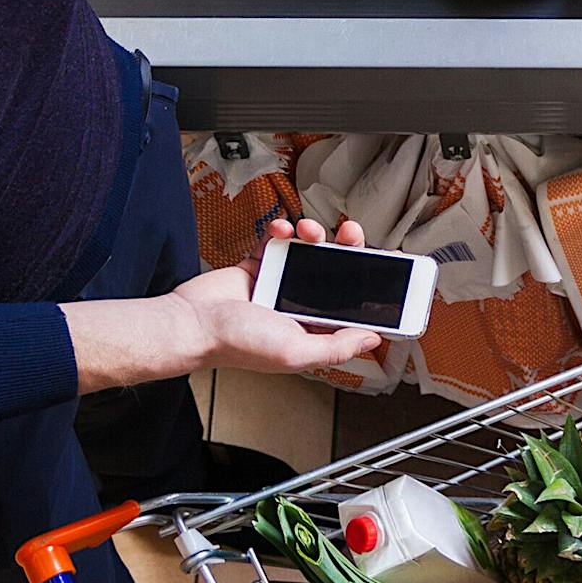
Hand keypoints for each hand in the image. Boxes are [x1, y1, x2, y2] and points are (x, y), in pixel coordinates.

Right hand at [163, 217, 382, 374]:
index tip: (390, 267)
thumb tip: (372, 339)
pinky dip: (282, 232)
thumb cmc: (237, 344)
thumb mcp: (296, 352)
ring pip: (311, 252)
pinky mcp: (260, 266)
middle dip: (348, 250)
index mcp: (313, 330)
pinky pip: (280, 242)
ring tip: (308, 230)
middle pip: (337, 273)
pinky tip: (281, 230)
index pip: (353, 308)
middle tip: (351, 234)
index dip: (372, 288)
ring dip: (314, 235)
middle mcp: (300, 307)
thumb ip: (336, 346)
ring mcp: (281, 284)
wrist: (192, 323)